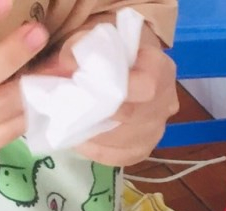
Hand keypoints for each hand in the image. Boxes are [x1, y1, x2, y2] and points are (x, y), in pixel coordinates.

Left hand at [35, 26, 177, 165]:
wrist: (120, 66)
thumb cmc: (105, 50)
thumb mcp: (89, 39)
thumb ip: (75, 52)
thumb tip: (60, 72)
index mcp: (160, 69)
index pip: (145, 86)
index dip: (115, 89)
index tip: (83, 85)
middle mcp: (166, 103)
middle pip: (131, 117)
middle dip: (95, 113)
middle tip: (66, 107)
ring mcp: (157, 130)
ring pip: (123, 141)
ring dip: (91, 133)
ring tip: (69, 121)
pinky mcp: (144, 149)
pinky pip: (118, 157)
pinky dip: (94, 148)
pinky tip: (80, 136)